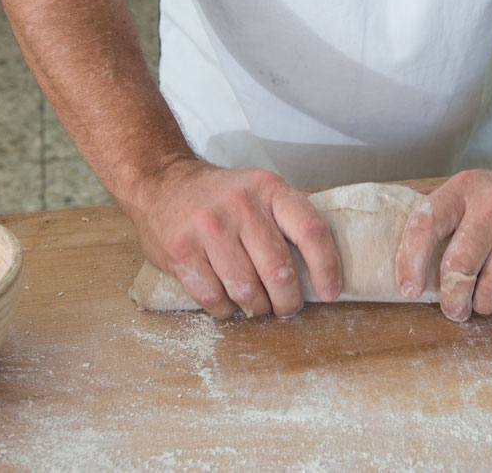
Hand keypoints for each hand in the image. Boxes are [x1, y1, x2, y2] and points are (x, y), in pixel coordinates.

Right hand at [126, 160, 341, 318]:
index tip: (330, 292)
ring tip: (257, 305)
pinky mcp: (182, 252)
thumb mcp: (259, 189)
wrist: (161, 182)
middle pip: (279, 270)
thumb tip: (326, 262)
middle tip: (286, 307)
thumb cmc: (220, 195)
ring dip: (257, 308)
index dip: (326, 266)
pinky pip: (214, 298)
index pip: (310, 230)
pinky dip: (226, 311)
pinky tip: (229, 304)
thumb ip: (289, 217)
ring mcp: (209, 229)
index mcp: (268, 189)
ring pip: (246, 290)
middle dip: (287, 301)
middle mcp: (240, 206)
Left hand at [395, 166, 491, 320]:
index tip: (409, 290)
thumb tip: (389, 240)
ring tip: (482, 304)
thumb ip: (434, 211)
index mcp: (464, 188)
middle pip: (459, 265)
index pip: (426, 225)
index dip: (411, 262)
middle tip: (454, 309)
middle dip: (452, 299)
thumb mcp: (466, 190)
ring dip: (483, 305)